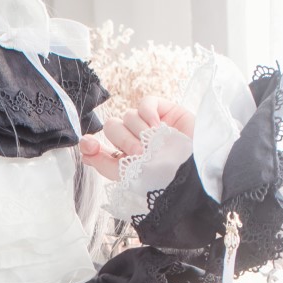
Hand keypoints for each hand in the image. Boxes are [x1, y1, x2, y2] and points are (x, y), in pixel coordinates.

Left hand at [78, 92, 195, 181]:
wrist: (198, 172)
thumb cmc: (167, 180)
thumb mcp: (130, 177)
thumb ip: (103, 163)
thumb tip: (83, 148)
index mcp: (125, 159)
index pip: (100, 147)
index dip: (92, 144)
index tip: (89, 145)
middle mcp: (136, 141)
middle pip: (112, 127)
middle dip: (123, 140)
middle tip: (140, 152)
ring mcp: (150, 125)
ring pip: (127, 115)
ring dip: (139, 130)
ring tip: (155, 143)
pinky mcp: (165, 111)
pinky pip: (145, 102)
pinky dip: (147, 113)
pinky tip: (157, 126)